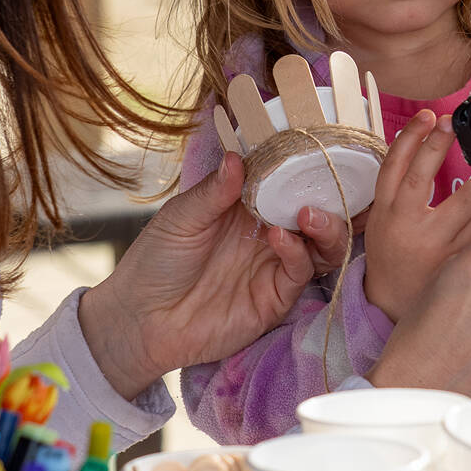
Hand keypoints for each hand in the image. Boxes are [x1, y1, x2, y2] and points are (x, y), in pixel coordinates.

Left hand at [78, 152, 343, 399]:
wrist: (140, 320)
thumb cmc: (155, 262)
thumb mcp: (181, 217)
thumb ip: (213, 191)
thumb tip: (236, 157)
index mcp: (249, 205)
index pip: (289, 180)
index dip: (306, 166)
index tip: (314, 149)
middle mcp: (270, 231)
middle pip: (319, 211)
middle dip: (331, 197)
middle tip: (325, 184)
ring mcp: (275, 265)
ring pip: (323, 244)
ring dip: (327, 226)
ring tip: (309, 214)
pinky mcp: (275, 298)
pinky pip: (300, 273)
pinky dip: (298, 253)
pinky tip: (280, 238)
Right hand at [363, 110, 470, 321]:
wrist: (395, 306)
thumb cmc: (396, 254)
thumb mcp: (387, 219)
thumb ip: (406, 187)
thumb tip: (435, 142)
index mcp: (385, 212)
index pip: (394, 165)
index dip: (411, 136)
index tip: (430, 116)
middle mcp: (406, 225)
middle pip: (424, 175)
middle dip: (440, 145)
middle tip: (455, 128)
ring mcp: (435, 245)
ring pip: (467, 200)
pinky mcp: (462, 263)